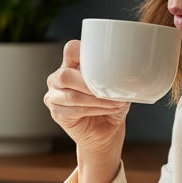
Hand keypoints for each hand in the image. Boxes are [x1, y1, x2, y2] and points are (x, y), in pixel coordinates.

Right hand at [45, 40, 129, 182]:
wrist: (106, 133)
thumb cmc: (111, 106)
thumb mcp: (117, 87)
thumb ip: (115, 75)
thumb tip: (127, 69)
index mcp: (71, 65)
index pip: (71, 50)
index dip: (84, 53)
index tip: (103, 63)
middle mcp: (58, 78)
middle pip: (65, 74)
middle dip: (89, 83)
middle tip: (108, 90)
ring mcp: (55, 96)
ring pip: (72, 95)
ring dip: (96, 100)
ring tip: (114, 103)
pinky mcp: (57, 113)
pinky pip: (74, 110)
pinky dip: (94, 110)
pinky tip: (108, 110)